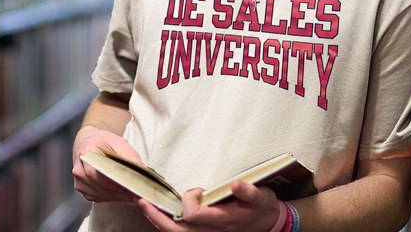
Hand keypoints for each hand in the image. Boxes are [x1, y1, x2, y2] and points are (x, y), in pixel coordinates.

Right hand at [72, 125, 143, 202]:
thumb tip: (143, 171)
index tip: (128, 185)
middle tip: (136, 192)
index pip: (97, 173)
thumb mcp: (119, 143)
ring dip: (117, 196)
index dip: (113, 182)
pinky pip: (98, 197)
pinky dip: (110, 197)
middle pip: (100, 186)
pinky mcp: (82, 188)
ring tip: (131, 193)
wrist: (87, 141)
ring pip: (100, 194)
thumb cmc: (103, 142)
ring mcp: (79, 180)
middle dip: (119, 191)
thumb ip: (131, 156)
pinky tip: (120, 193)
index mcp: (86, 153)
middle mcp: (79, 168)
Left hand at [137, 181, 279, 231]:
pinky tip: (159, 214)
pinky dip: (166, 224)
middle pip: (176, 230)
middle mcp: (211, 231)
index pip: (193, 215)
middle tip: (142, 201)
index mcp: (222, 220)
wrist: (268, 224)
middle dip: (157, 216)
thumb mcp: (261, 197)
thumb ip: (249, 192)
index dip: (189, 200)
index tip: (198, 189)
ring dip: (158, 221)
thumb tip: (236, 184)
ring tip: (145, 207)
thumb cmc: (262, 208)